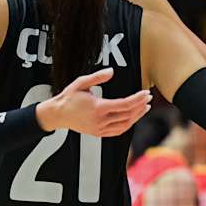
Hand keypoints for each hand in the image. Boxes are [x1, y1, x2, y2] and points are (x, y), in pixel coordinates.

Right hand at [37, 69, 151, 136]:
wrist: (58, 115)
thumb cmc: (69, 97)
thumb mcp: (81, 82)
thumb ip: (97, 77)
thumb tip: (112, 71)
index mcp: (97, 107)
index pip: (124, 105)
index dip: (138, 99)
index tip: (146, 93)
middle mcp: (100, 120)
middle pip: (127, 115)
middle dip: (140, 106)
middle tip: (148, 98)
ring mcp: (99, 129)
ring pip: (124, 125)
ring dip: (137, 116)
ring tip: (144, 107)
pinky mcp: (98, 133)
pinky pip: (118, 131)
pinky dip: (128, 124)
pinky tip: (133, 117)